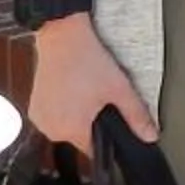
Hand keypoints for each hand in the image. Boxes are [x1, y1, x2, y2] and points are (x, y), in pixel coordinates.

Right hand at [27, 16, 154, 155]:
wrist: (62, 36)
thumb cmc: (87, 60)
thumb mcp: (119, 88)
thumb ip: (136, 116)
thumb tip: (150, 136)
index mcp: (71, 130)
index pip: (93, 149)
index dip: (105, 135)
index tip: (108, 117)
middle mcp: (50, 129)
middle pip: (79, 137)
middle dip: (90, 122)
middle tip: (98, 96)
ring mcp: (39, 118)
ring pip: (66, 126)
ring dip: (75, 115)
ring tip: (83, 89)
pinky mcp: (34, 107)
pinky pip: (54, 116)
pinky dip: (62, 107)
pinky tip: (70, 89)